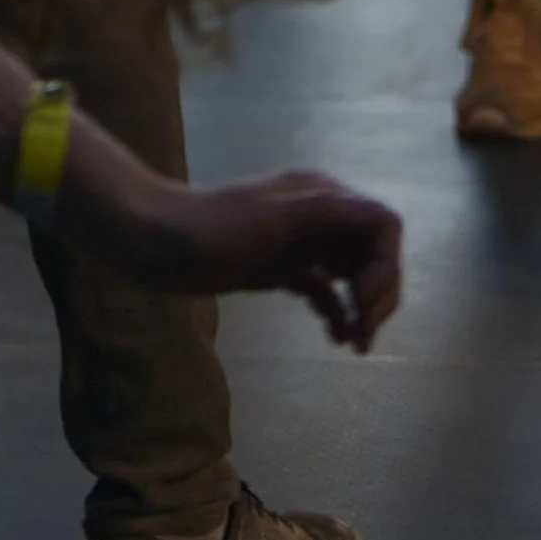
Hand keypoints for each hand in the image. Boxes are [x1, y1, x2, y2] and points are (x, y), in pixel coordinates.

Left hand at [122, 167, 402, 352]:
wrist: (154, 241)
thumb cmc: (213, 230)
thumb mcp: (273, 222)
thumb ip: (327, 216)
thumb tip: (385, 220)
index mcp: (321, 195)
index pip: (383, 225)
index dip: (386, 266)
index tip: (363, 301)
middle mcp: (316, 214)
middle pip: (373, 251)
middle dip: (379, 293)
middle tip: (366, 332)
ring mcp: (298, 242)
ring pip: (353, 273)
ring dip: (363, 307)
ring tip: (356, 344)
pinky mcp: (280, 266)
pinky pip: (326, 289)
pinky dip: (339, 312)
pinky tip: (338, 338)